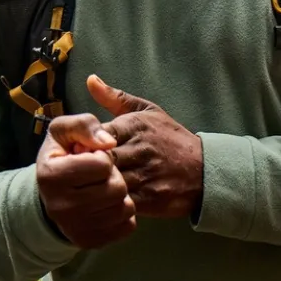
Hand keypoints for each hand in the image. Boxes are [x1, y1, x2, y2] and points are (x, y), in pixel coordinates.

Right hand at [35, 111, 136, 247]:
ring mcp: (76, 229)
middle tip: (99, 177)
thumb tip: (109, 142)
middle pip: (117, 188)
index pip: (103, 164)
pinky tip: (107, 206)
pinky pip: (128, 225)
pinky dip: (123, 214)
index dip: (103, 158)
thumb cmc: (62, 158)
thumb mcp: (64, 132)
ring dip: (120, 195)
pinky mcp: (91, 242)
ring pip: (126, 207)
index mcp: (51, 175)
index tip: (91, 160)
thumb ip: (84, 124)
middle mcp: (60, 207)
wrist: (52, 197)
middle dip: (114, 177)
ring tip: (103, 190)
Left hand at [87, 74, 203, 218]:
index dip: (82, 143)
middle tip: (75, 170)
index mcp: (135, 126)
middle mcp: (139, 149)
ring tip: (87, 185)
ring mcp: (144, 175)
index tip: (77, 150)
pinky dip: (108, 201)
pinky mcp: (148, 198)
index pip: (94, 134)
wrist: (204, 170)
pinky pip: (118, 201)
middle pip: (97, 159)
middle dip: (84, 165)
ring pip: (105, 181)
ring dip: (94, 185)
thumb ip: (116, 98)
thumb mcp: (148, 112)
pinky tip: (104, 198)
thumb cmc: (172, 139)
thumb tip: (90, 80)